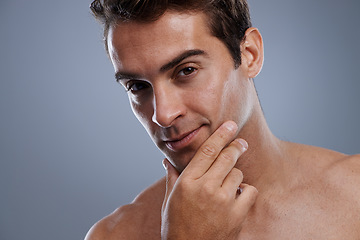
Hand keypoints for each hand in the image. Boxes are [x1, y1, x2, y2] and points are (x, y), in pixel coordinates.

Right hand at [161, 121, 257, 239]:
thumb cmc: (176, 226)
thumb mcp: (169, 201)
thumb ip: (171, 177)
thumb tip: (166, 161)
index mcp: (187, 182)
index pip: (208, 150)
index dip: (221, 134)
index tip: (230, 124)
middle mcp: (205, 188)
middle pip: (227, 157)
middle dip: (236, 146)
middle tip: (241, 143)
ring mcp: (222, 201)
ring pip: (237, 174)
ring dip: (235, 175)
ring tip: (229, 184)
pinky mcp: (236, 214)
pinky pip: (249, 191)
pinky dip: (245, 191)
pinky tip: (237, 196)